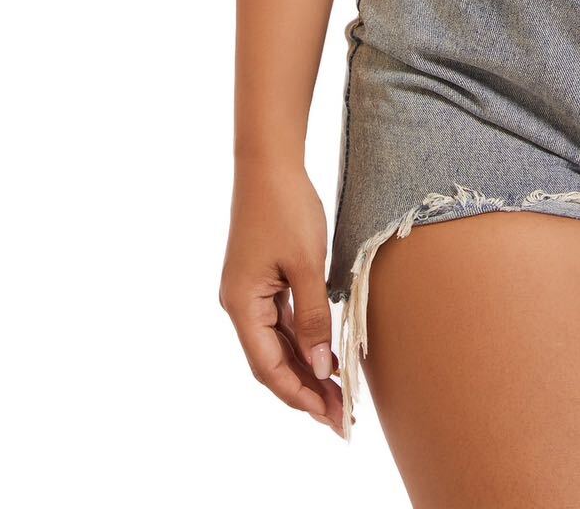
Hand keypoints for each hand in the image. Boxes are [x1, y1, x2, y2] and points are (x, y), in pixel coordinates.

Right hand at [219, 156, 346, 436]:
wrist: (269, 162)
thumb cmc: (286, 207)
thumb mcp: (306, 264)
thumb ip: (313, 317)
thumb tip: (319, 364)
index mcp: (241, 304)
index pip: (267, 366)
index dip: (297, 394)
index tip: (327, 416)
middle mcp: (240, 304)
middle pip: (271, 360)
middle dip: (304, 389)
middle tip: (340, 417)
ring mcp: (250, 292)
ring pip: (277, 343)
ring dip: (305, 368)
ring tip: (337, 394)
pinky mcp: (263, 279)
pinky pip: (282, 321)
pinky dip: (302, 341)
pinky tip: (325, 355)